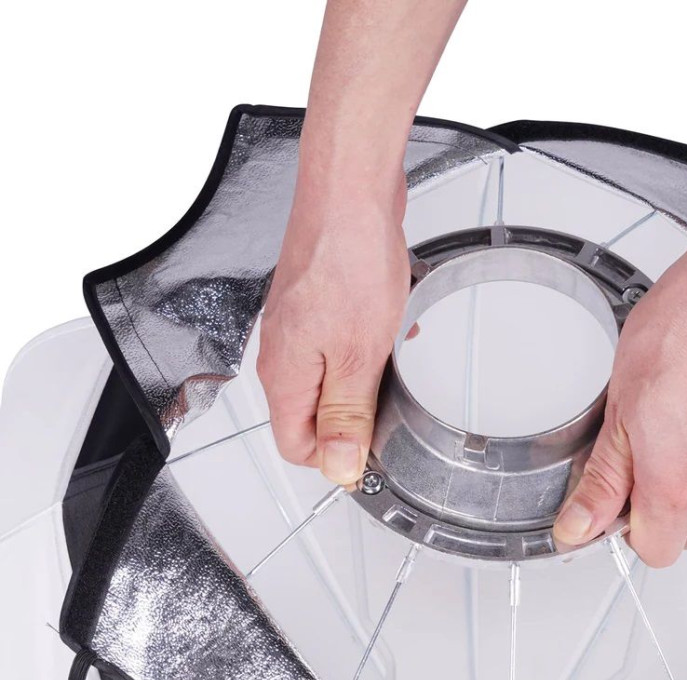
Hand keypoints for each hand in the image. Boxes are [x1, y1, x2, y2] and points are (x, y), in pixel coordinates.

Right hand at [257, 176, 409, 485]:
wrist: (349, 192)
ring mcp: (297, 330)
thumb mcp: (358, 358)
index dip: (337, 456)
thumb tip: (339, 468)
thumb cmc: (348, 260)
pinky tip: (391, 328)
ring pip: (332, 380)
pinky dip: (369, 346)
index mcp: (284, 377)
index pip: (296, 448)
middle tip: (389, 394)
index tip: (372, 446)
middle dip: (356, 415)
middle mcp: (282, 356)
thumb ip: (346, 417)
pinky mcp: (316, 306)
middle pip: (314, 416)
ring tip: (390, 353)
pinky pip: (341, 346)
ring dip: (367, 378)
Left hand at [553, 223, 686, 567]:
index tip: (614, 502)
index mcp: (675, 485)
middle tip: (640, 468)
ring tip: (674, 421)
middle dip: (664, 517)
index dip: (629, 533)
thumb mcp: (618, 411)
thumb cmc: (679, 336)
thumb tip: (578, 527)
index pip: (656, 553)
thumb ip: (603, 480)